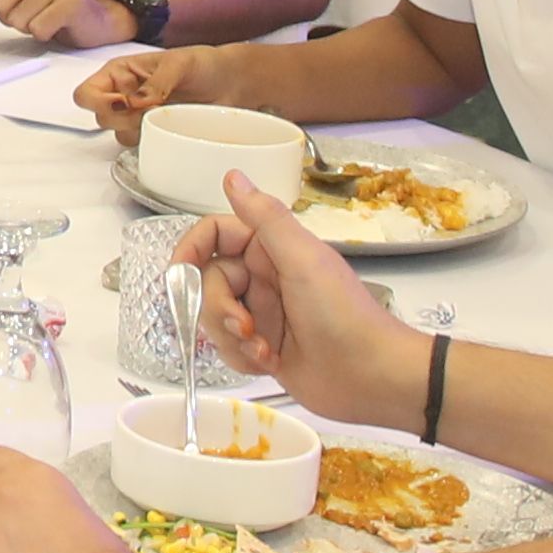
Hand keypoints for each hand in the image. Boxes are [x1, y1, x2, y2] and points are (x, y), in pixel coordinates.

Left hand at [0, 0, 122, 47]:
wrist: (95, 15)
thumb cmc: (52, 1)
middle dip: (8, 18)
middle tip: (26, 14)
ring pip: (17, 18)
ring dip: (26, 26)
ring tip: (42, 17)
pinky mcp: (72, 1)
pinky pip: (37, 29)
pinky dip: (42, 34)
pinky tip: (54, 24)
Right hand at [75, 44, 224, 137]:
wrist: (232, 83)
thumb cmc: (203, 64)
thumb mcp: (180, 64)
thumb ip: (156, 82)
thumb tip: (136, 103)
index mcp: (119, 73)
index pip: (86, 93)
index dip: (97, 102)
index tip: (122, 104)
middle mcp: (122, 96)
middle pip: (100, 118)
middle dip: (124, 118)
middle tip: (152, 109)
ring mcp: (138, 118)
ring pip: (119, 136)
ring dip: (139, 131)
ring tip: (166, 116)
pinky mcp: (154, 135)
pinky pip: (141, 147)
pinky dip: (154, 142)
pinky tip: (172, 129)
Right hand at [180, 178, 428, 433]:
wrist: (372, 378)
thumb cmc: (344, 315)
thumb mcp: (303, 261)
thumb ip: (265, 218)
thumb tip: (232, 174)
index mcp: (272, 247)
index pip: (214, 234)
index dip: (191, 250)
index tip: (179, 274)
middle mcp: (263, 277)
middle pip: (207, 281)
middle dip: (218, 308)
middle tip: (246, 326)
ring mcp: (262, 313)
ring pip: (213, 318)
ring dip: (232, 337)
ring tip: (265, 350)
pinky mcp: (262, 347)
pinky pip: (227, 348)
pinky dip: (242, 357)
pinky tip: (270, 363)